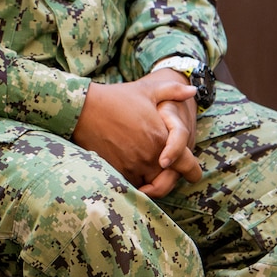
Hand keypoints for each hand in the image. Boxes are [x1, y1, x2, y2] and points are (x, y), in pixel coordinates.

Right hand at [73, 73, 199, 197]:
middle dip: (168, 179)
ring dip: (150, 182)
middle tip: (164, 174)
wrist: (83, 108)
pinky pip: (130, 184)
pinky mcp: (115, 169)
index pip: (188, 166)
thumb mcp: (147, 91)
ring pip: (149, 185)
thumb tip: (193, 91)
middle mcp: (150, 156)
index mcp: (162, 139)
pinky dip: (132, 181)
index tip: (189, 172)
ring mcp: (132, 165)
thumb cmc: (116, 98)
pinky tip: (129, 170)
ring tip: (147, 174)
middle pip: (168, 181)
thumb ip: (173, 91)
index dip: (191, 171)